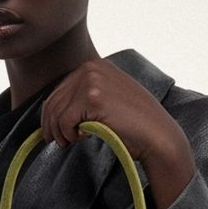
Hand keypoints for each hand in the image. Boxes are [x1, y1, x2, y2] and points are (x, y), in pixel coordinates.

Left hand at [39, 58, 195, 208]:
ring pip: (56, 112)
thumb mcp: (108, 100)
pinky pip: (64, 120)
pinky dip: (68, 134)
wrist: (156, 134)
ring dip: (59, 132)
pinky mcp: (92, 97)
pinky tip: (82, 138)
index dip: (51, 114)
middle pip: (53, 101)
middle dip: (51, 125)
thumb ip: (86, 98)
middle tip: (58, 142)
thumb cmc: (134, 125)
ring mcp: (92, 80)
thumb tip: (54, 113)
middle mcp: (91, 68)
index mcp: (95, 66)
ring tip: (69, 142)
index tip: (53, 132)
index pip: (59, 91)